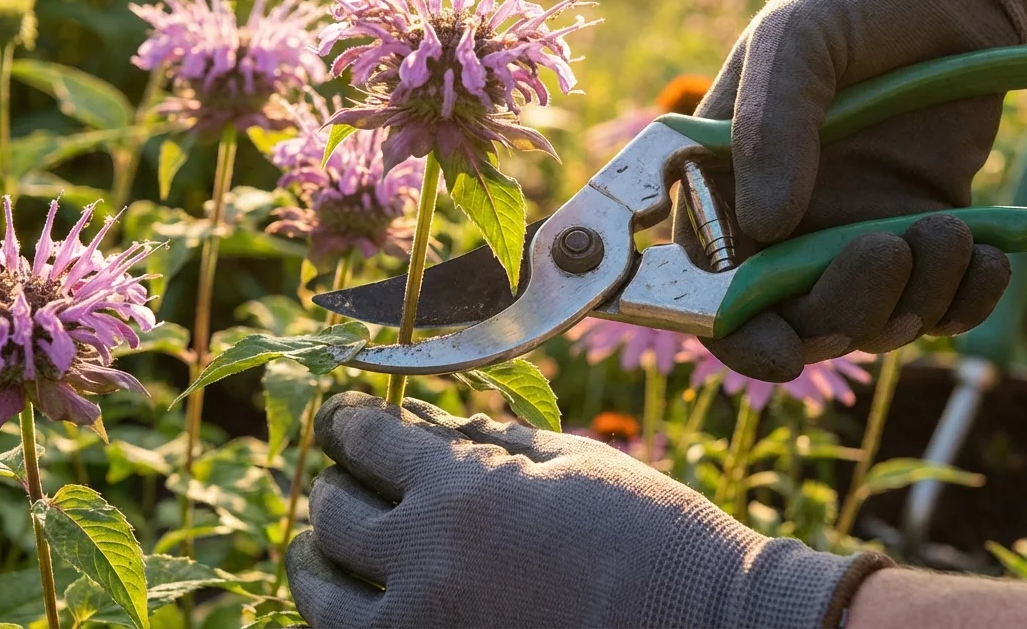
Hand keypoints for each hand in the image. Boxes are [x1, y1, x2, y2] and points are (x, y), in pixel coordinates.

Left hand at [286, 392, 888, 627]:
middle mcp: (425, 559)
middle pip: (333, 513)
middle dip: (334, 485)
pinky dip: (343, 616)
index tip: (346, 419)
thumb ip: (492, 441)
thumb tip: (431, 423)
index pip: (366, 439)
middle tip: (344, 477)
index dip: (348, 422)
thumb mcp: (574, 463)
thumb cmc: (654, 535)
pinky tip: (359, 601)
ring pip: (319, 590)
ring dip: (318, 557)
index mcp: (463, 488)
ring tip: (326, 544)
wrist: (709, 628)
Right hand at [678, 0, 1026, 380]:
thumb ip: (772, 124)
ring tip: (950, 228)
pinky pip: (940, 307)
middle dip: (846, 311)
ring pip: (873, 323)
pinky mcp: (920, 235)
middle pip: (798, 321)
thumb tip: (763, 225)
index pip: (709, 286)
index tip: (784, 350)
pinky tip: (989, 254)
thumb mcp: (799, 39)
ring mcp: (854, 234)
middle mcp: (783, 223)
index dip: (737, 332)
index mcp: (725, 183)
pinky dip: (967, 301)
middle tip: (890, 250)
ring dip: (916, 299)